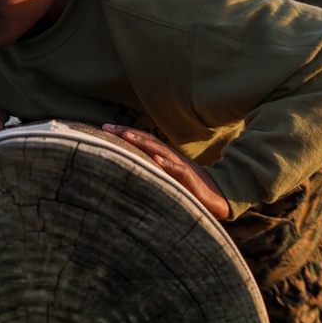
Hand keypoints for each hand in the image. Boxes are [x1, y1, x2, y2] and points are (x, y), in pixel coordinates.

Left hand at [102, 124, 229, 219]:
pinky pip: (178, 170)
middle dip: (126, 132)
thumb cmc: (188, 187)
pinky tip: (156, 160)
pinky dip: (167, 164)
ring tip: (126, 136)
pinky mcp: (189, 179)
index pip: (141, 140)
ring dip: (143, 142)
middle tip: (107, 127)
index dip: (124, 132)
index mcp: (163, 156)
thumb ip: (150, 170)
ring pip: (159, 151)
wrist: (217, 195)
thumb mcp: (166, 176)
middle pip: (146, 140)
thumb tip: (126, 169)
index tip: (104, 127)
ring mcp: (179, 166)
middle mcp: (169, 157)